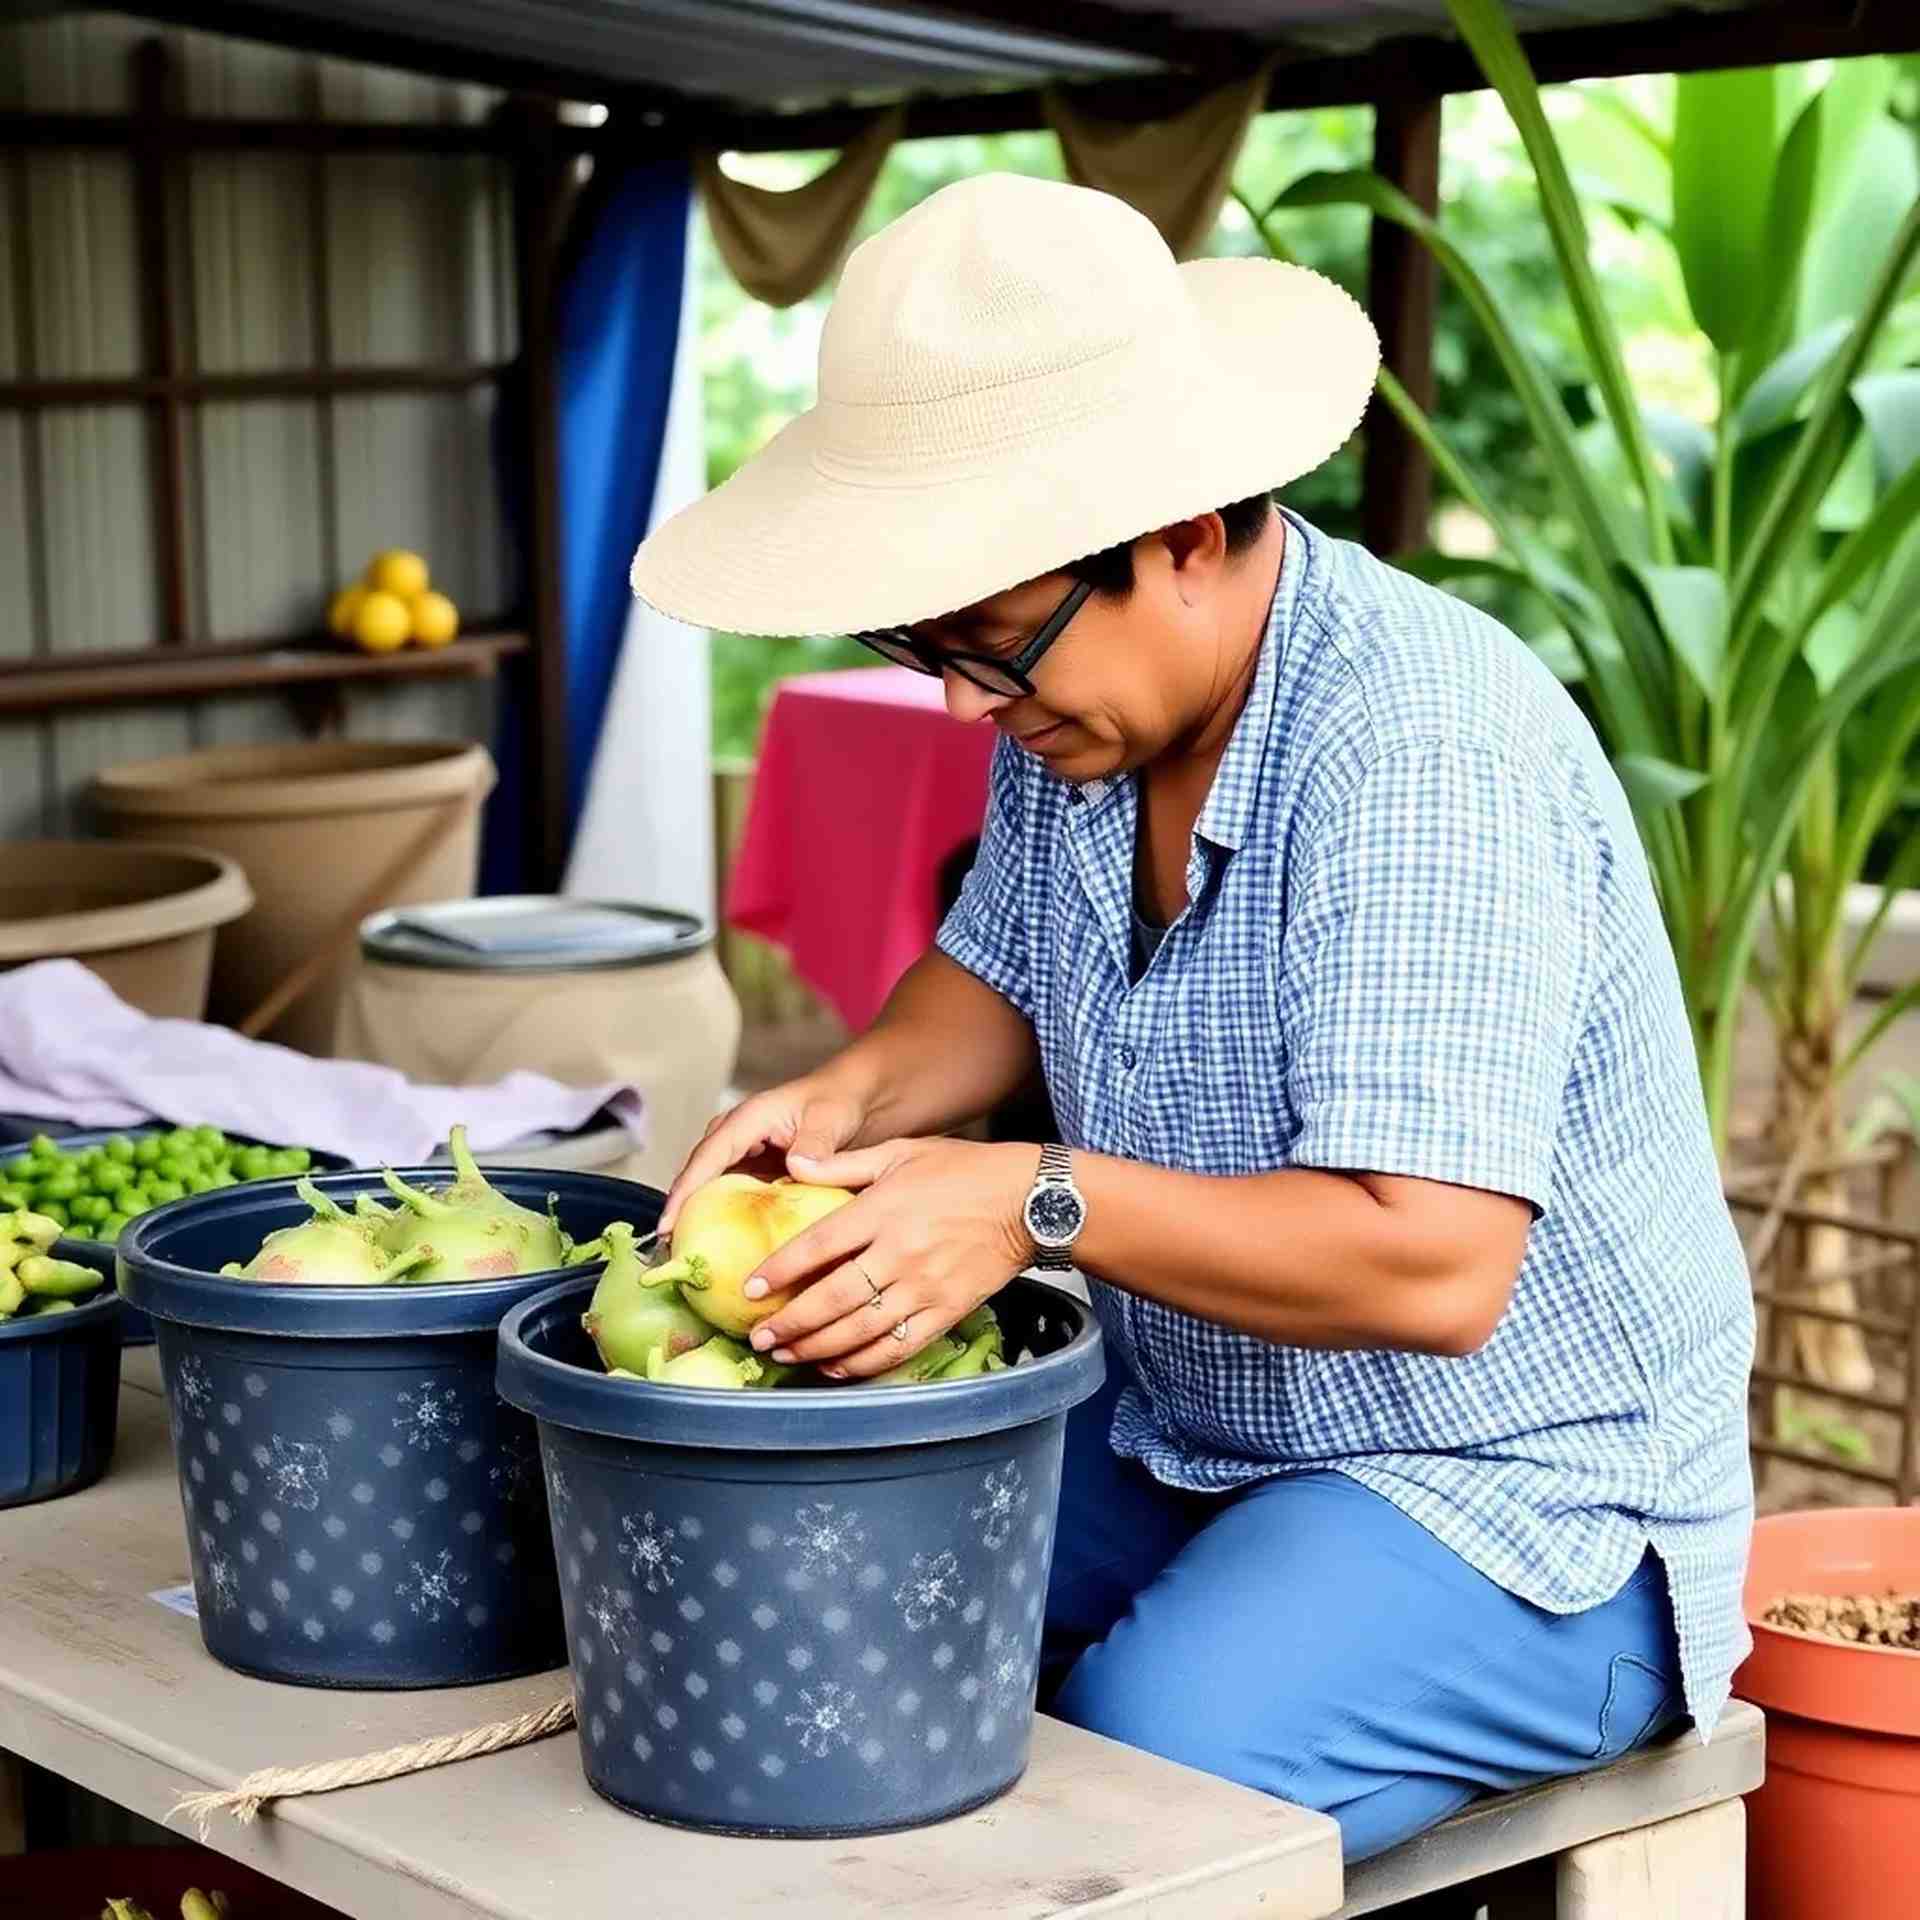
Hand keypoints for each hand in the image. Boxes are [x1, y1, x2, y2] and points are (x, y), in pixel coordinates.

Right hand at [659, 1072, 871, 1233]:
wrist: (850, 1099)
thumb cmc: (839, 1101)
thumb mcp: (830, 1119)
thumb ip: (815, 1143)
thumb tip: (796, 1169)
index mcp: (748, 1119)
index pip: (708, 1157)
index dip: (685, 1191)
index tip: (668, 1224)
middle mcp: (735, 1134)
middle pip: (698, 1174)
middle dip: (680, 1211)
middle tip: (670, 1253)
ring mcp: (741, 1152)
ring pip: (709, 1186)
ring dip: (697, 1216)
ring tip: (685, 1256)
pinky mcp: (751, 1169)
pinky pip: (729, 1194)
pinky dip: (722, 1217)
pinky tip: (722, 1247)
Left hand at [742, 1138, 1035, 1379]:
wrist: (1031, 1201)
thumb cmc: (964, 1171)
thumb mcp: (902, 1153)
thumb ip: (844, 1165)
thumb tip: (793, 1163)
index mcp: (884, 1209)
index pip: (819, 1245)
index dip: (780, 1269)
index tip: (751, 1288)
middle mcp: (900, 1252)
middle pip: (833, 1299)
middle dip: (790, 1324)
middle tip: (760, 1337)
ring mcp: (924, 1287)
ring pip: (860, 1331)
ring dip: (817, 1350)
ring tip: (787, 1355)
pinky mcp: (946, 1312)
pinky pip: (898, 1348)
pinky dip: (863, 1364)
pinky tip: (837, 1368)